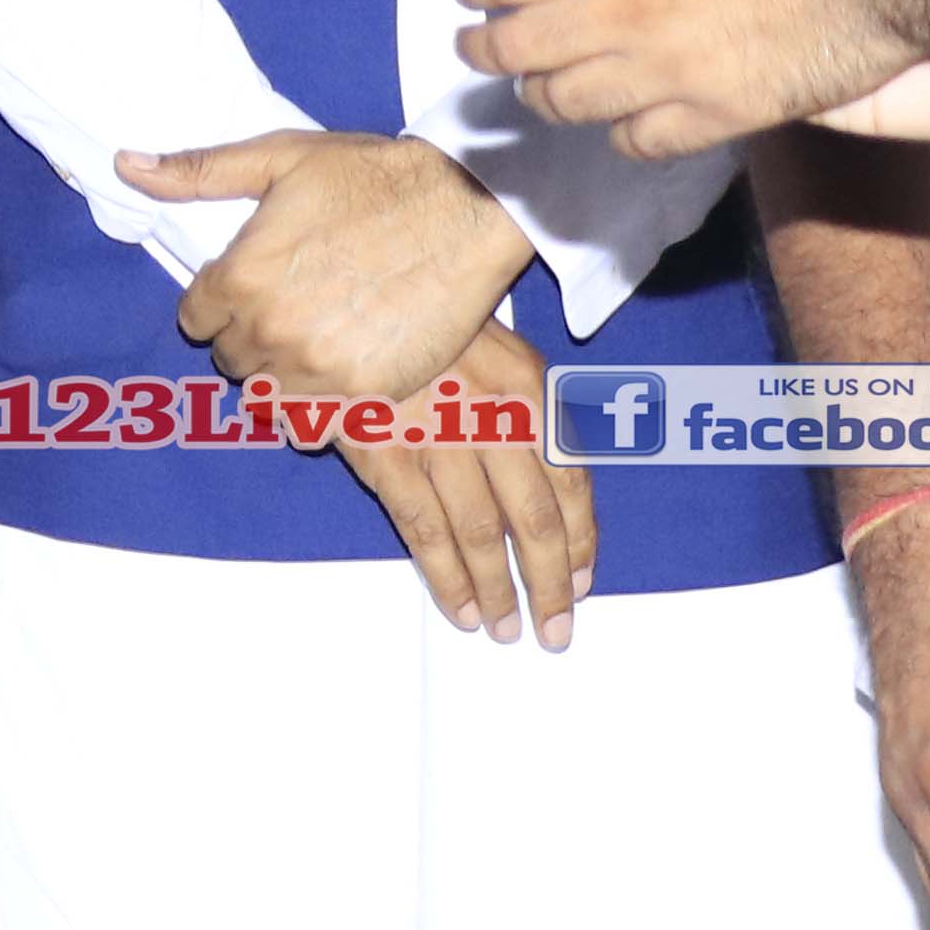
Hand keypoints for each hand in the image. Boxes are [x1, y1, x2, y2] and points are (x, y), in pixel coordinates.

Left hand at [125, 128, 527, 407]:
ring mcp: (316, 368)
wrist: (463, 207)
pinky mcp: (363, 396)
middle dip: (251, 337)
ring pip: (265, 400)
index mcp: (240, 276)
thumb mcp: (280, 158)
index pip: (195, 318)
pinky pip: (312, 428)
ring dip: (281, 377)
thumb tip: (128, 165)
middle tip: (294, 309)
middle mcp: (269, 330)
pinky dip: (316, 409)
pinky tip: (339, 375)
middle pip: (230, 360)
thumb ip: (198, 172)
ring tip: (316, 344)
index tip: (255, 287)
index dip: (221, 301)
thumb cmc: (371, 177)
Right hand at [325, 323, 593, 643]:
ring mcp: (438, 436)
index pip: (571, 478)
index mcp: (528, 387)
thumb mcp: (498, 352)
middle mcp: (492, 415)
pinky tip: (463, 609)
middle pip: (534, 519)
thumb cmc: (429, 334)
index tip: (582, 582)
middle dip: (549, 584)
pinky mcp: (387, 453)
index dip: (580, 540)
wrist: (347, 299)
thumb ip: (532, 413)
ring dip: (499, 591)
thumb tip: (560, 492)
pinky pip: (425, 530)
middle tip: (555, 630)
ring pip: (482, 533)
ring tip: (507, 628)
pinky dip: (447, 578)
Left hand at [462, 0, 923, 157]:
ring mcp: (669, 72)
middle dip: (484, 47)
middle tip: (472, 46)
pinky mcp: (717, 114)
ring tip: (530, 88)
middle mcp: (627, 13)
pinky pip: (642, 140)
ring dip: (539, 94)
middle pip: (523, 45)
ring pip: (571, 101)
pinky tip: (614, 122)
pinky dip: (616, 134)